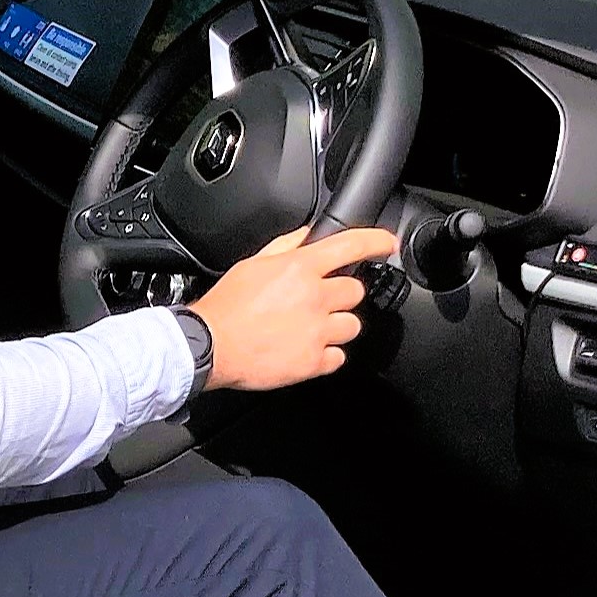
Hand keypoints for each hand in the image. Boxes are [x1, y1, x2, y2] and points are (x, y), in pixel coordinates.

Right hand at [187, 225, 395, 391]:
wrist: (210, 346)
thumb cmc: (226, 307)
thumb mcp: (253, 263)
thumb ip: (287, 246)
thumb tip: (309, 235)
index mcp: (300, 269)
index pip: (350, 246)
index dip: (375, 242)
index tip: (386, 245)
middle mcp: (314, 297)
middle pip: (355, 291)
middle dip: (341, 296)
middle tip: (317, 302)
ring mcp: (316, 331)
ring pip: (352, 325)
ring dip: (336, 326)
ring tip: (309, 329)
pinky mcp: (313, 361)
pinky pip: (337, 357)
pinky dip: (325, 355)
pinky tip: (304, 349)